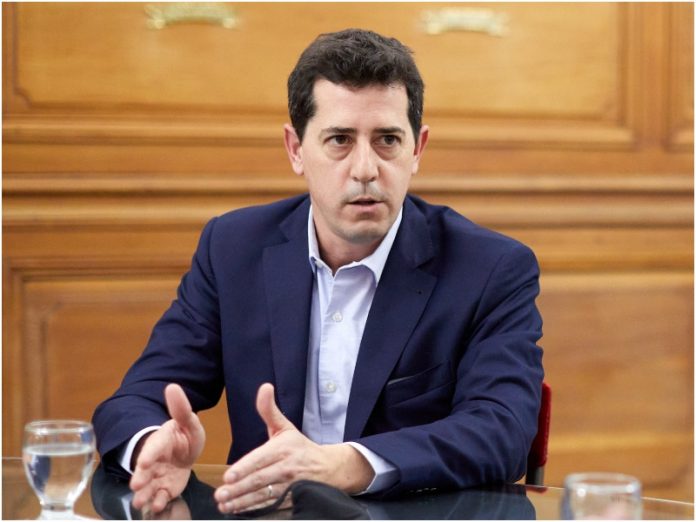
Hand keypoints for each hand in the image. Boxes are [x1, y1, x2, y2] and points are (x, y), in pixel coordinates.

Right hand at [130, 383, 205, 513]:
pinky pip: (160, 497)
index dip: (148, 454)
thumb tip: (172, 386)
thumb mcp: (188, 422)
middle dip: (140, 477)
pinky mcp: (164, 489)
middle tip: (136, 485)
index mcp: (161, 442)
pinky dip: (158, 502)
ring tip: (141, 502)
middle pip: (145, 470)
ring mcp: (158, 476)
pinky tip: (158, 506)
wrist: (185, 453)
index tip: (143, 462)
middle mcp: (155, 461)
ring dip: (144, 494)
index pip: (153, 447)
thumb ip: (181, 408)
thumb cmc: (184, 436)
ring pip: (148, 486)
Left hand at [213, 383, 373, 513]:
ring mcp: (290, 486)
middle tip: (220, 495)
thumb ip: (269, 410)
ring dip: (243, 502)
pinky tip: (239, 511)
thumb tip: (264, 387)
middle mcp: (287, 468)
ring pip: (264, 496)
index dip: (244, 469)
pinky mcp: (292, 500)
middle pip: (260, 480)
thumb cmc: (300, 447)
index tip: (228, 476)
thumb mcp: (285, 427)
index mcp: (283, 448)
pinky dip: (255, 510)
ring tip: (226, 505)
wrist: (328, 468)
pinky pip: (272, 506)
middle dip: (239, 489)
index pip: (261, 460)